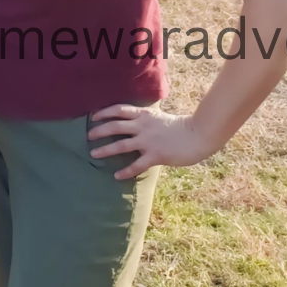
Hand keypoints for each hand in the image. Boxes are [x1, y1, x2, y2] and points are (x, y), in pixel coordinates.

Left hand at [88, 103, 210, 178]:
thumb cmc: (180, 127)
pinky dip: (125, 171)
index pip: (119, 110)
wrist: (197, 135)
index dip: (104, 112)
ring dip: (105, 150)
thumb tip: (134, 121)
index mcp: (144, 114)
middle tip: (88, 136)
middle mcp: (143, 126)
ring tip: (93, 154)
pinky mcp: (155, 155)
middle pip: (115, 126)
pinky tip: (116, 176)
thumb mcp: (159, 117)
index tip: (93, 116)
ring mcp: (148, 141)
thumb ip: (146, 118)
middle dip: (100, 131)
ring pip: (121, 145)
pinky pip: (136, 165)